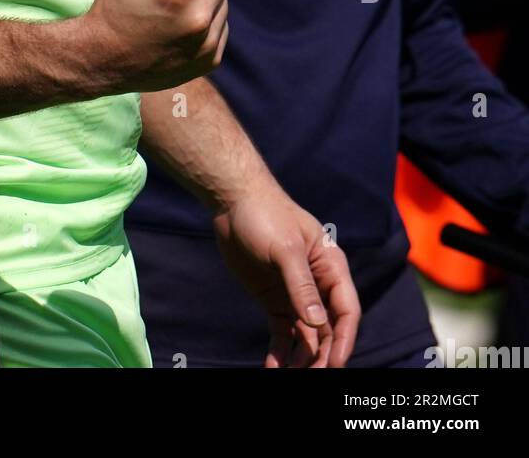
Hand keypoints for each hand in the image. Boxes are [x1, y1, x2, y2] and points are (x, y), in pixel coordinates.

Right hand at [85, 0, 228, 92]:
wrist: (104, 58)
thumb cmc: (115, 3)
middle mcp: (198, 17)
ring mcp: (207, 43)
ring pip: (222, 2)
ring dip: (203, 1)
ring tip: (174, 12)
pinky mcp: (210, 60)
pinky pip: (220, 27)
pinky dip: (204, 24)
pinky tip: (180, 30)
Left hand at [212, 180, 359, 367]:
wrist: (232, 201)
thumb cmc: (265, 215)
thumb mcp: (285, 249)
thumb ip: (301, 286)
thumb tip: (317, 323)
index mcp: (331, 268)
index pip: (346, 311)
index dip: (343, 340)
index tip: (334, 364)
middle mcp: (318, 285)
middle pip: (328, 329)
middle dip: (322, 355)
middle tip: (311, 377)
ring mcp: (295, 294)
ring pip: (306, 335)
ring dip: (301, 358)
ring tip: (290, 376)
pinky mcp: (274, 299)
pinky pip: (282, 332)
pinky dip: (280, 351)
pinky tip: (272, 367)